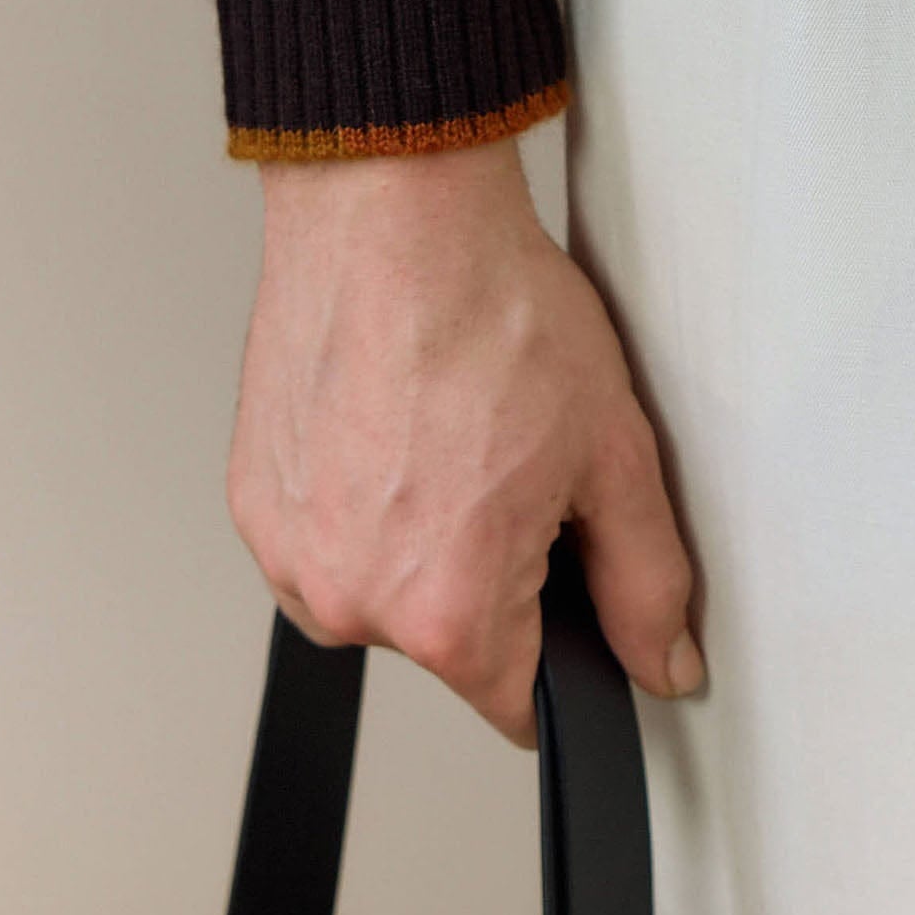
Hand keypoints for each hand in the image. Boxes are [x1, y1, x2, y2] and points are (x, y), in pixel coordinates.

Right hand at [227, 135, 702, 747]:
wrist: (395, 213)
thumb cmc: (494, 311)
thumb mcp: (613, 453)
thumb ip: (646, 582)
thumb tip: (663, 664)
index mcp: (444, 612)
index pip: (518, 702)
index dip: (564, 647)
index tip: (566, 581)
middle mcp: (349, 602)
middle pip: (448, 637)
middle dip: (491, 571)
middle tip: (513, 460)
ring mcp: (289, 554)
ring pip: (382, 586)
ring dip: (418, 534)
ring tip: (450, 428)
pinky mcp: (252, 502)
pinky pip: (326, 536)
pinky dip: (363, 493)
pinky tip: (397, 418)